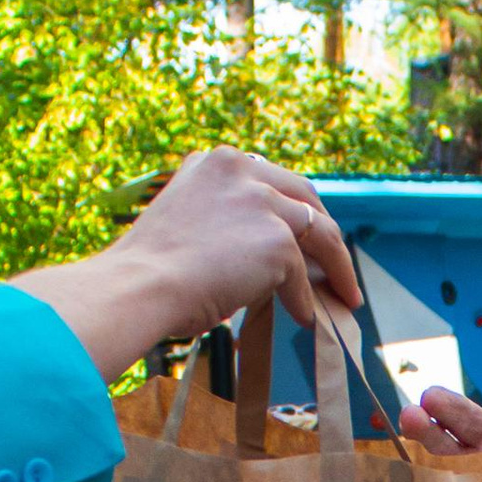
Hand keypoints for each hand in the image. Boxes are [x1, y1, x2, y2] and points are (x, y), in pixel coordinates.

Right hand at [10, 149, 362, 379]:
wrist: (138, 286)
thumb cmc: (148, 272)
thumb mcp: (188, 225)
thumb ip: (226, 222)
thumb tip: (266, 256)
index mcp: (215, 163)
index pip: (269, 180)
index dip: (290, 209)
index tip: (303, 233)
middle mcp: (241, 170)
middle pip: (304, 197)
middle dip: (324, 232)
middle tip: (335, 263)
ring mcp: (262, 202)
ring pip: (318, 232)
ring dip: (335, 267)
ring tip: (343, 295)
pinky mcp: (277, 239)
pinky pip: (302, 275)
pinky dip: (305, 299)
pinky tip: (304, 318)